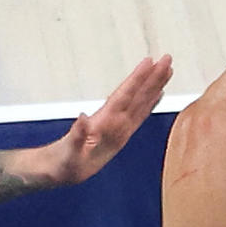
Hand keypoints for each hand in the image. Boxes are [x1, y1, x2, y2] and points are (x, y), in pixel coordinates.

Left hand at [33, 55, 172, 186]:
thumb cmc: (64, 162)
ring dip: (153, 85)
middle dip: (152, 77)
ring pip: (140, 101)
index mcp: (105, 121)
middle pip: (136, 94)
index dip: (138, 79)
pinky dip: (149, 103)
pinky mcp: (120, 133)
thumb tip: (82, 117)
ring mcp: (117, 125)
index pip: (125, 95)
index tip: (150, 63)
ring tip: (166, 70)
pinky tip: (157, 95)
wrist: (59, 168)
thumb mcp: (69, 151)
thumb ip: (77, 134)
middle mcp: (113, 120)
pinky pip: (139, 115)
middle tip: (166, 58)